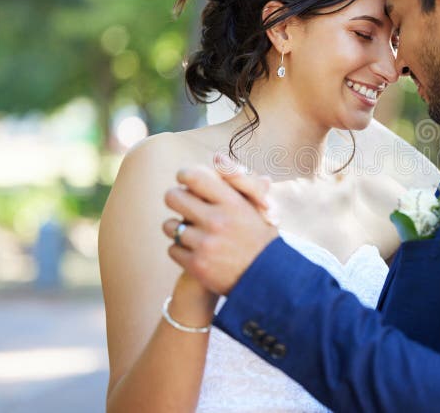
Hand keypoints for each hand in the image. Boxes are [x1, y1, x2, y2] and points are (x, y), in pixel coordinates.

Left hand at [162, 163, 277, 294]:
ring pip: (170, 226)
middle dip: (176, 199)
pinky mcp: (196, 266)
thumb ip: (239, 182)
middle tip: (185, 206)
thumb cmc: (262, 239)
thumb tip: (218, 157)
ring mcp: (205, 244)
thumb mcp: (260, 208)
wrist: (268, 281)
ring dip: (178, 228)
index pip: (194, 176)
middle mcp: (217, 221)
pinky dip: (181, 250)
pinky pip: (172, 249)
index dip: (185, 175)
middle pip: (173, 197)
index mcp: (233, 202)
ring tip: (193, 232)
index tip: (186, 181)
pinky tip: (196, 251)